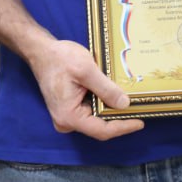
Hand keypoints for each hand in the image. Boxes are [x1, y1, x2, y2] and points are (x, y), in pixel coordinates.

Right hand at [26, 38, 144, 140]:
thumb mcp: (86, 70)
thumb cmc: (60, 58)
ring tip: (130, 101)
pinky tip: (115, 95)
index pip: (102, 130)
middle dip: (119, 118)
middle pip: (100, 127)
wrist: (41, 51)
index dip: (123, 127)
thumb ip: (106, 88)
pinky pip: (90, 111)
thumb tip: (125, 104)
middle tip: (139, 109)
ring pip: (96, 119)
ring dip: (111, 110)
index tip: (141, 122)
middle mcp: (67, 122)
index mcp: (69, 117)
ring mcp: (67, 116)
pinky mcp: (69, 108)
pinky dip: (103, 104)